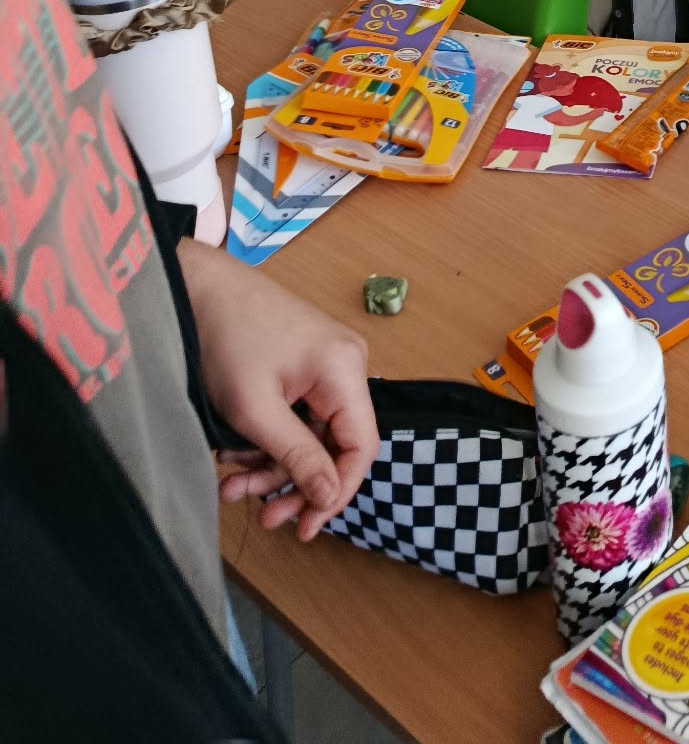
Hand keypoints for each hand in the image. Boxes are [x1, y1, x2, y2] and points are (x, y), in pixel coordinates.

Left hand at [179, 242, 377, 540]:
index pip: (361, 446)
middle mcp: (346, 365)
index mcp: (344, 370)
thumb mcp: (255, 409)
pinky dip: (269, 441)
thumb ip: (296, 455)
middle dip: (297, 483)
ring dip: (274, 466)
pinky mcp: (305, 365)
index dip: (337, 491)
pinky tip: (235, 455)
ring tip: (233, 487)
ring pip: (312, 435)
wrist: (201, 288)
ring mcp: (326, 364)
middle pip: (335, 444)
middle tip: (265, 517)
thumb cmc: (227, 338)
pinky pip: (298, 416)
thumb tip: (329, 497)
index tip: (305, 526)